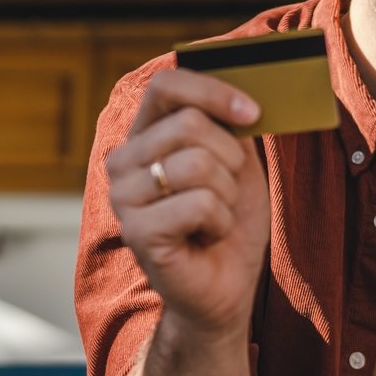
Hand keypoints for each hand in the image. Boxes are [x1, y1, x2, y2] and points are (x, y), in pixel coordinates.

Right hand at [104, 69, 271, 338]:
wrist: (225, 289)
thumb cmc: (227, 223)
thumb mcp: (237, 164)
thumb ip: (231, 126)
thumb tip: (245, 92)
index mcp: (144, 136)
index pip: (167, 86)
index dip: (213, 90)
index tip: (253, 113)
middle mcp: (123, 162)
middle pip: (190, 124)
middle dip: (230, 159)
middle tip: (227, 192)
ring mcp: (124, 197)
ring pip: (198, 164)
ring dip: (227, 195)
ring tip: (215, 217)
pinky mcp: (137, 231)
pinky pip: (199, 203)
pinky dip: (220, 221)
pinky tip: (207, 237)